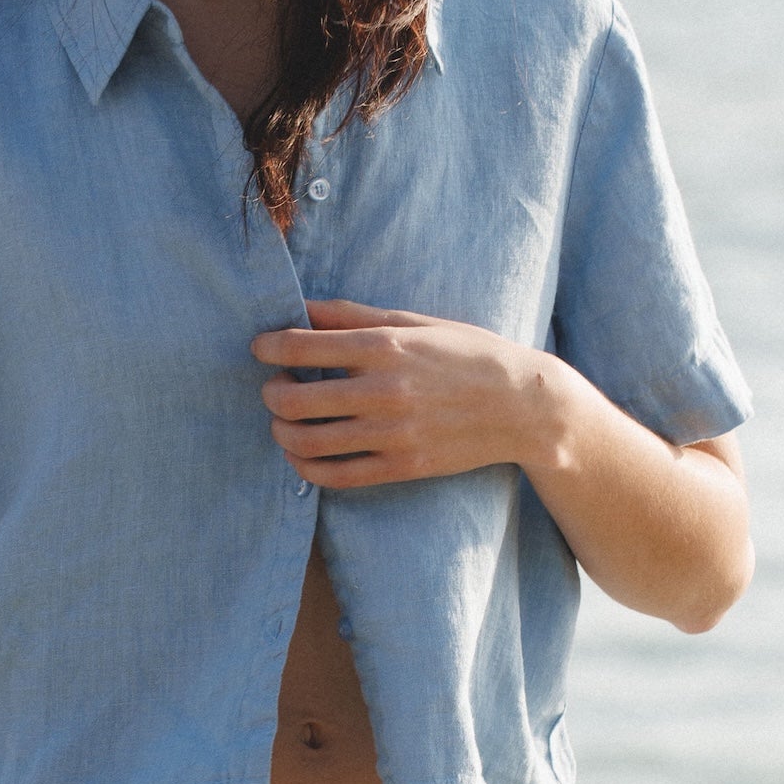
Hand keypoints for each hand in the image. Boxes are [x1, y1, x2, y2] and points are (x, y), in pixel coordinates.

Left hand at [253, 299, 557, 488]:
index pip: (302, 346)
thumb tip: (305, 307)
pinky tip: (302, 454)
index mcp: (386, 346)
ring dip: (282, 431)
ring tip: (284, 421)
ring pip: (307, 441)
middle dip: (271, 392)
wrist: (523, 407)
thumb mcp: (417, 322)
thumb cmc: (469, 354)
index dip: (268, 347)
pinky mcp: (401, 467)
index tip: (260, 348)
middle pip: (293, 398)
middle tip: (275, 386)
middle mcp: (383, 391)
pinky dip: (306, 467)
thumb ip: (357, 316)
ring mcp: (391, 433)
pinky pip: (335, 476)